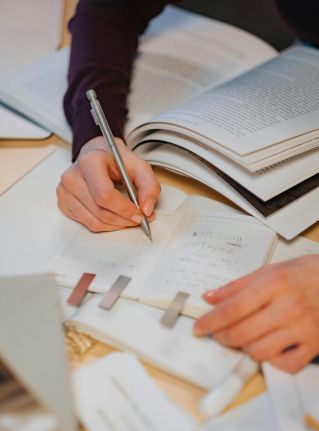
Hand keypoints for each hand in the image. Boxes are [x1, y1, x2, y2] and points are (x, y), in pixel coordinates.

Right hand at [56, 136, 160, 231]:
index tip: (140, 214)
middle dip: (124, 220)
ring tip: (128, 218)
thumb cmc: (115, 159)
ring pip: (94, 222)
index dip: (124, 209)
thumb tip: (146, 209)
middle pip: (100, 211)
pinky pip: (86, 223)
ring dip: (116, 225)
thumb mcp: (138, 165)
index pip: (104, 195)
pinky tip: (114, 215)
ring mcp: (64, 191)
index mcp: (89, 162)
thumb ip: (149, 185)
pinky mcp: (63, 202)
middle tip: (139, 219)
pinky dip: (105, 225)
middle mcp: (72, 177)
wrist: (96, 154)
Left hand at [194, 255, 318, 372]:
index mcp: (275, 283)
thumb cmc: (307, 273)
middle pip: (243, 332)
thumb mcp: (271, 270)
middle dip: (222, 337)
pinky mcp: (315, 344)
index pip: (233, 308)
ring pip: (260, 351)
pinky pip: (287, 365)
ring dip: (243, 348)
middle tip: (217, 333)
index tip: (199, 327)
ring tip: (240, 338)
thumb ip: (238, 285)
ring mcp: (303, 328)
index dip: (211, 321)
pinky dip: (271, 361)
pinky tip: (266, 350)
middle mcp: (288, 307)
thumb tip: (210, 297)